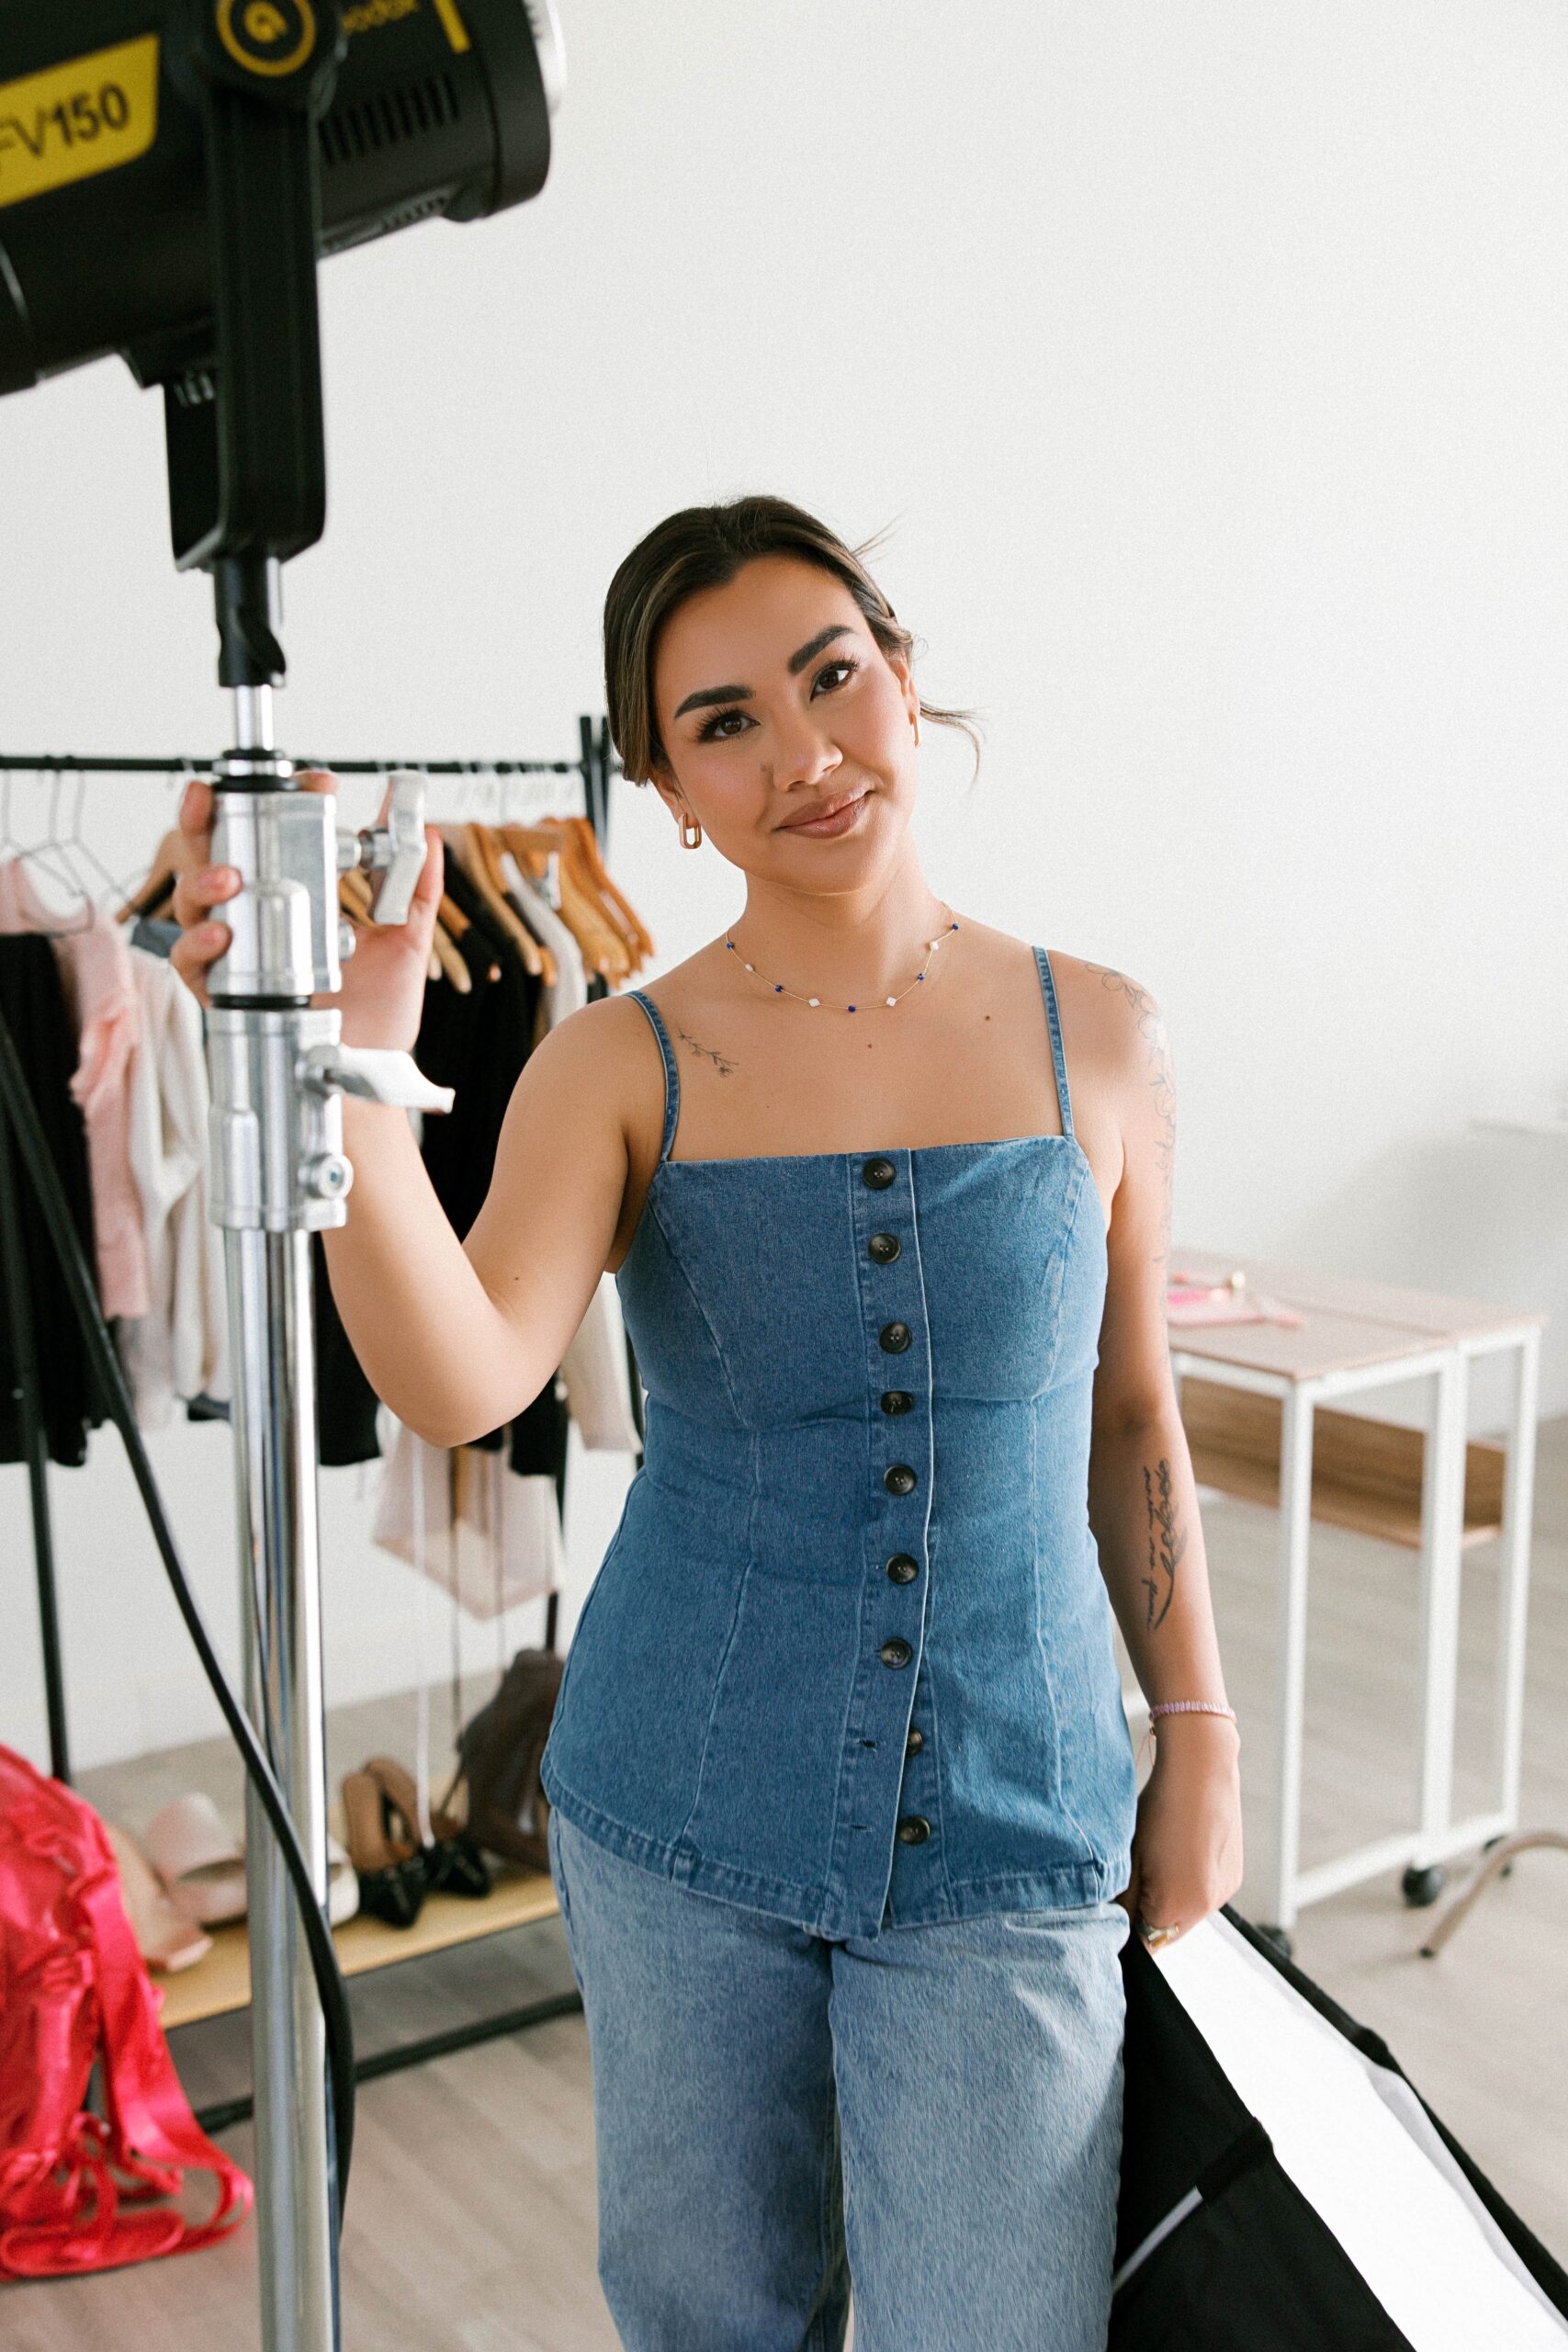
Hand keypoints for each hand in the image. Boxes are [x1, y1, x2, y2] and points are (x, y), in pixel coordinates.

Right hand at [169, 772, 443, 1051]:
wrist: (368, 1075)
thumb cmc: (379, 1017)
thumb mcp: (405, 943)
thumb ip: (415, 888)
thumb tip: (427, 832)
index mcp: (299, 897)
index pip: (277, 835)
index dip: (284, 802)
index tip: (313, 781)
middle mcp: (260, 919)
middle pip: (216, 855)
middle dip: (205, 819)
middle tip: (209, 795)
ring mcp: (239, 953)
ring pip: (194, 902)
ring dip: (204, 882)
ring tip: (229, 878)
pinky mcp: (225, 993)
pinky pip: (193, 963)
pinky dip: (201, 945)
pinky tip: (223, 936)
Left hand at [1116, 1715, 1242, 1950]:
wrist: (1201, 1768)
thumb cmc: (1160, 1806)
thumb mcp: (1131, 1853)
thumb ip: (1125, 1897)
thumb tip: (1117, 1921)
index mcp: (1177, 1903)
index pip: (1147, 1942)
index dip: (1129, 1927)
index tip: (1117, 1908)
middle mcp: (1207, 1905)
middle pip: (1168, 1932)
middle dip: (1148, 1915)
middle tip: (1133, 1880)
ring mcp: (1224, 1892)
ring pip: (1188, 1915)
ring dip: (1170, 1901)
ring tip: (1157, 1860)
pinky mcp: (1234, 1877)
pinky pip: (1205, 1896)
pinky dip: (1189, 1887)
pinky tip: (1178, 1855)